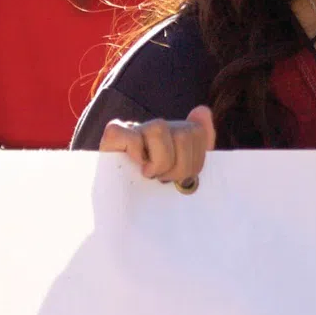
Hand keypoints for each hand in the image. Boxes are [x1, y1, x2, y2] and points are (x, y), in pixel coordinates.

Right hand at [97, 106, 215, 192]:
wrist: (117, 204)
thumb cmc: (151, 192)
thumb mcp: (182, 174)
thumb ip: (199, 145)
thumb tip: (202, 110)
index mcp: (175, 135)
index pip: (198, 132)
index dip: (195, 161)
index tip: (182, 178)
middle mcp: (156, 127)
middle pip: (184, 133)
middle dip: (179, 167)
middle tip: (163, 179)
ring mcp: (133, 128)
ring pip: (160, 129)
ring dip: (159, 163)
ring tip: (149, 174)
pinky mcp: (113, 134)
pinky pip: (133, 137)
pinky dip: (137, 156)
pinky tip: (132, 167)